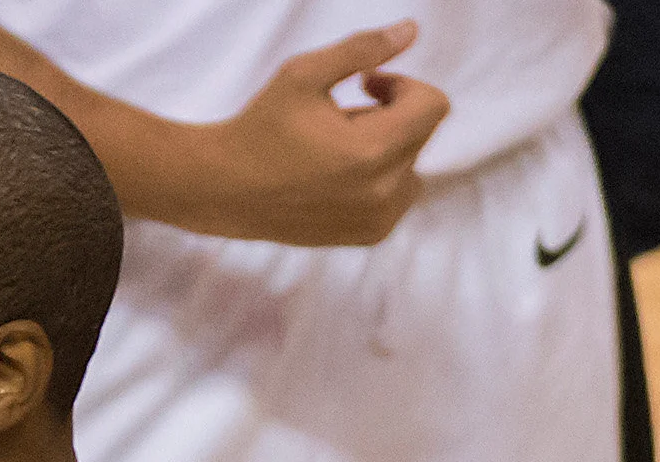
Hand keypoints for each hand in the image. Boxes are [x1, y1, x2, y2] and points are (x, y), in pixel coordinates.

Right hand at [171, 21, 448, 246]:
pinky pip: (399, 195)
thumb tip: (411, 29)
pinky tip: (338, 175)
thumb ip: (362, 49)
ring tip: (338, 149)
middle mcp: (383, 191)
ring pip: (413, 165)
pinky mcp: (369, 234)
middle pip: (421, 132)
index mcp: (372, 150)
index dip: (402, 85)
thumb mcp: (304, 74)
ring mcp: (378, 218)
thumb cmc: (260, 127)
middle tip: (338, 115)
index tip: (366, 84)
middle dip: (390, 115)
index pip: (434, 105)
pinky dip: (380, 179)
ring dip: (388, 148)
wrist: (224, 190)